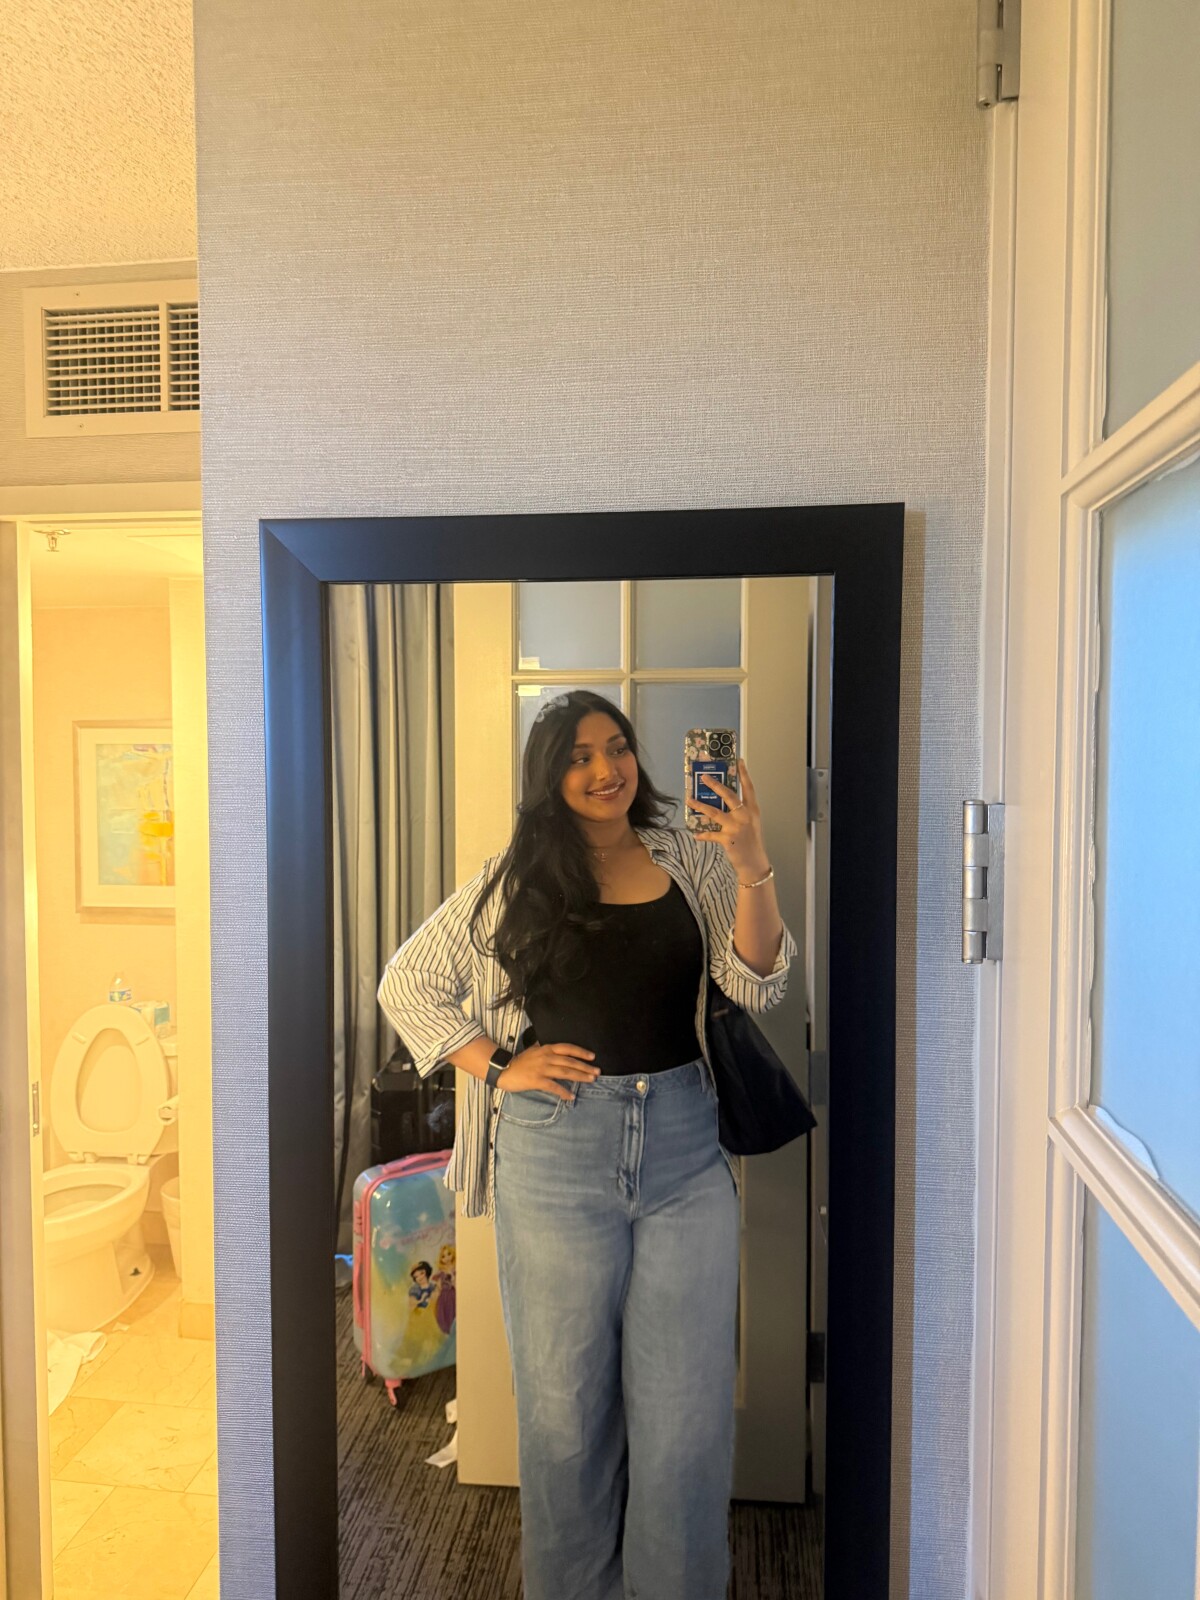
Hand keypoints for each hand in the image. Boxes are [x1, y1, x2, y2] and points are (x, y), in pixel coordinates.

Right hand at [502, 1043, 600, 1100]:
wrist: (503, 1069)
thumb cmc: (519, 1061)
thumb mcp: (533, 1050)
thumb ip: (545, 1049)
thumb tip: (556, 1048)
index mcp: (546, 1049)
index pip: (567, 1048)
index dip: (581, 1052)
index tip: (592, 1057)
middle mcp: (546, 1057)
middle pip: (569, 1061)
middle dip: (585, 1066)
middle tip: (597, 1071)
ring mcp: (542, 1069)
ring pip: (565, 1072)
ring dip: (579, 1076)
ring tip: (591, 1080)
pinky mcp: (537, 1080)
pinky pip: (553, 1087)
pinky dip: (563, 1092)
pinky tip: (571, 1096)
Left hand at [683, 758, 770, 877]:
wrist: (754, 862)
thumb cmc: (751, 841)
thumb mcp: (751, 822)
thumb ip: (740, 811)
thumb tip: (721, 800)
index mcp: (752, 809)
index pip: (748, 788)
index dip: (744, 774)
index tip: (739, 760)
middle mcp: (744, 815)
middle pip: (728, 795)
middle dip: (714, 785)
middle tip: (704, 777)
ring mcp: (736, 827)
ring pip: (714, 812)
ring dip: (700, 806)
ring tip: (689, 800)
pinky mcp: (727, 839)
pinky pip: (710, 834)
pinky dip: (702, 835)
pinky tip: (695, 834)